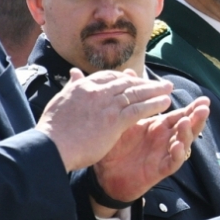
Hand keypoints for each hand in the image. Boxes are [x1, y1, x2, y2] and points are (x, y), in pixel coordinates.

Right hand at [35, 68, 174, 172]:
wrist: (50, 146)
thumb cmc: (52, 130)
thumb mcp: (60, 101)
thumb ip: (71, 87)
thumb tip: (74, 73)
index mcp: (82, 86)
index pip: (109, 77)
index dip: (126, 78)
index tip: (136, 79)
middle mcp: (96, 91)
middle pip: (126, 82)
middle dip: (145, 82)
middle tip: (160, 83)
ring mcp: (106, 105)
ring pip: (136, 93)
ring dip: (155, 90)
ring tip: (168, 89)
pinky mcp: (114, 121)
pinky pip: (139, 109)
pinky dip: (154, 105)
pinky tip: (165, 103)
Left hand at [92, 97, 209, 207]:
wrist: (104, 176)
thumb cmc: (115, 147)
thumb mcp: (121, 120)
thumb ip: (128, 98)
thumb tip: (128, 71)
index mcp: (158, 127)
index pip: (179, 115)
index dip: (192, 108)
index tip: (204, 99)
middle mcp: (165, 140)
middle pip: (187, 128)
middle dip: (197, 118)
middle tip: (204, 107)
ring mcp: (163, 155)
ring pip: (183, 144)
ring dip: (187, 133)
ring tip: (187, 122)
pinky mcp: (158, 170)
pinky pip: (171, 163)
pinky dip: (176, 155)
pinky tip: (177, 147)